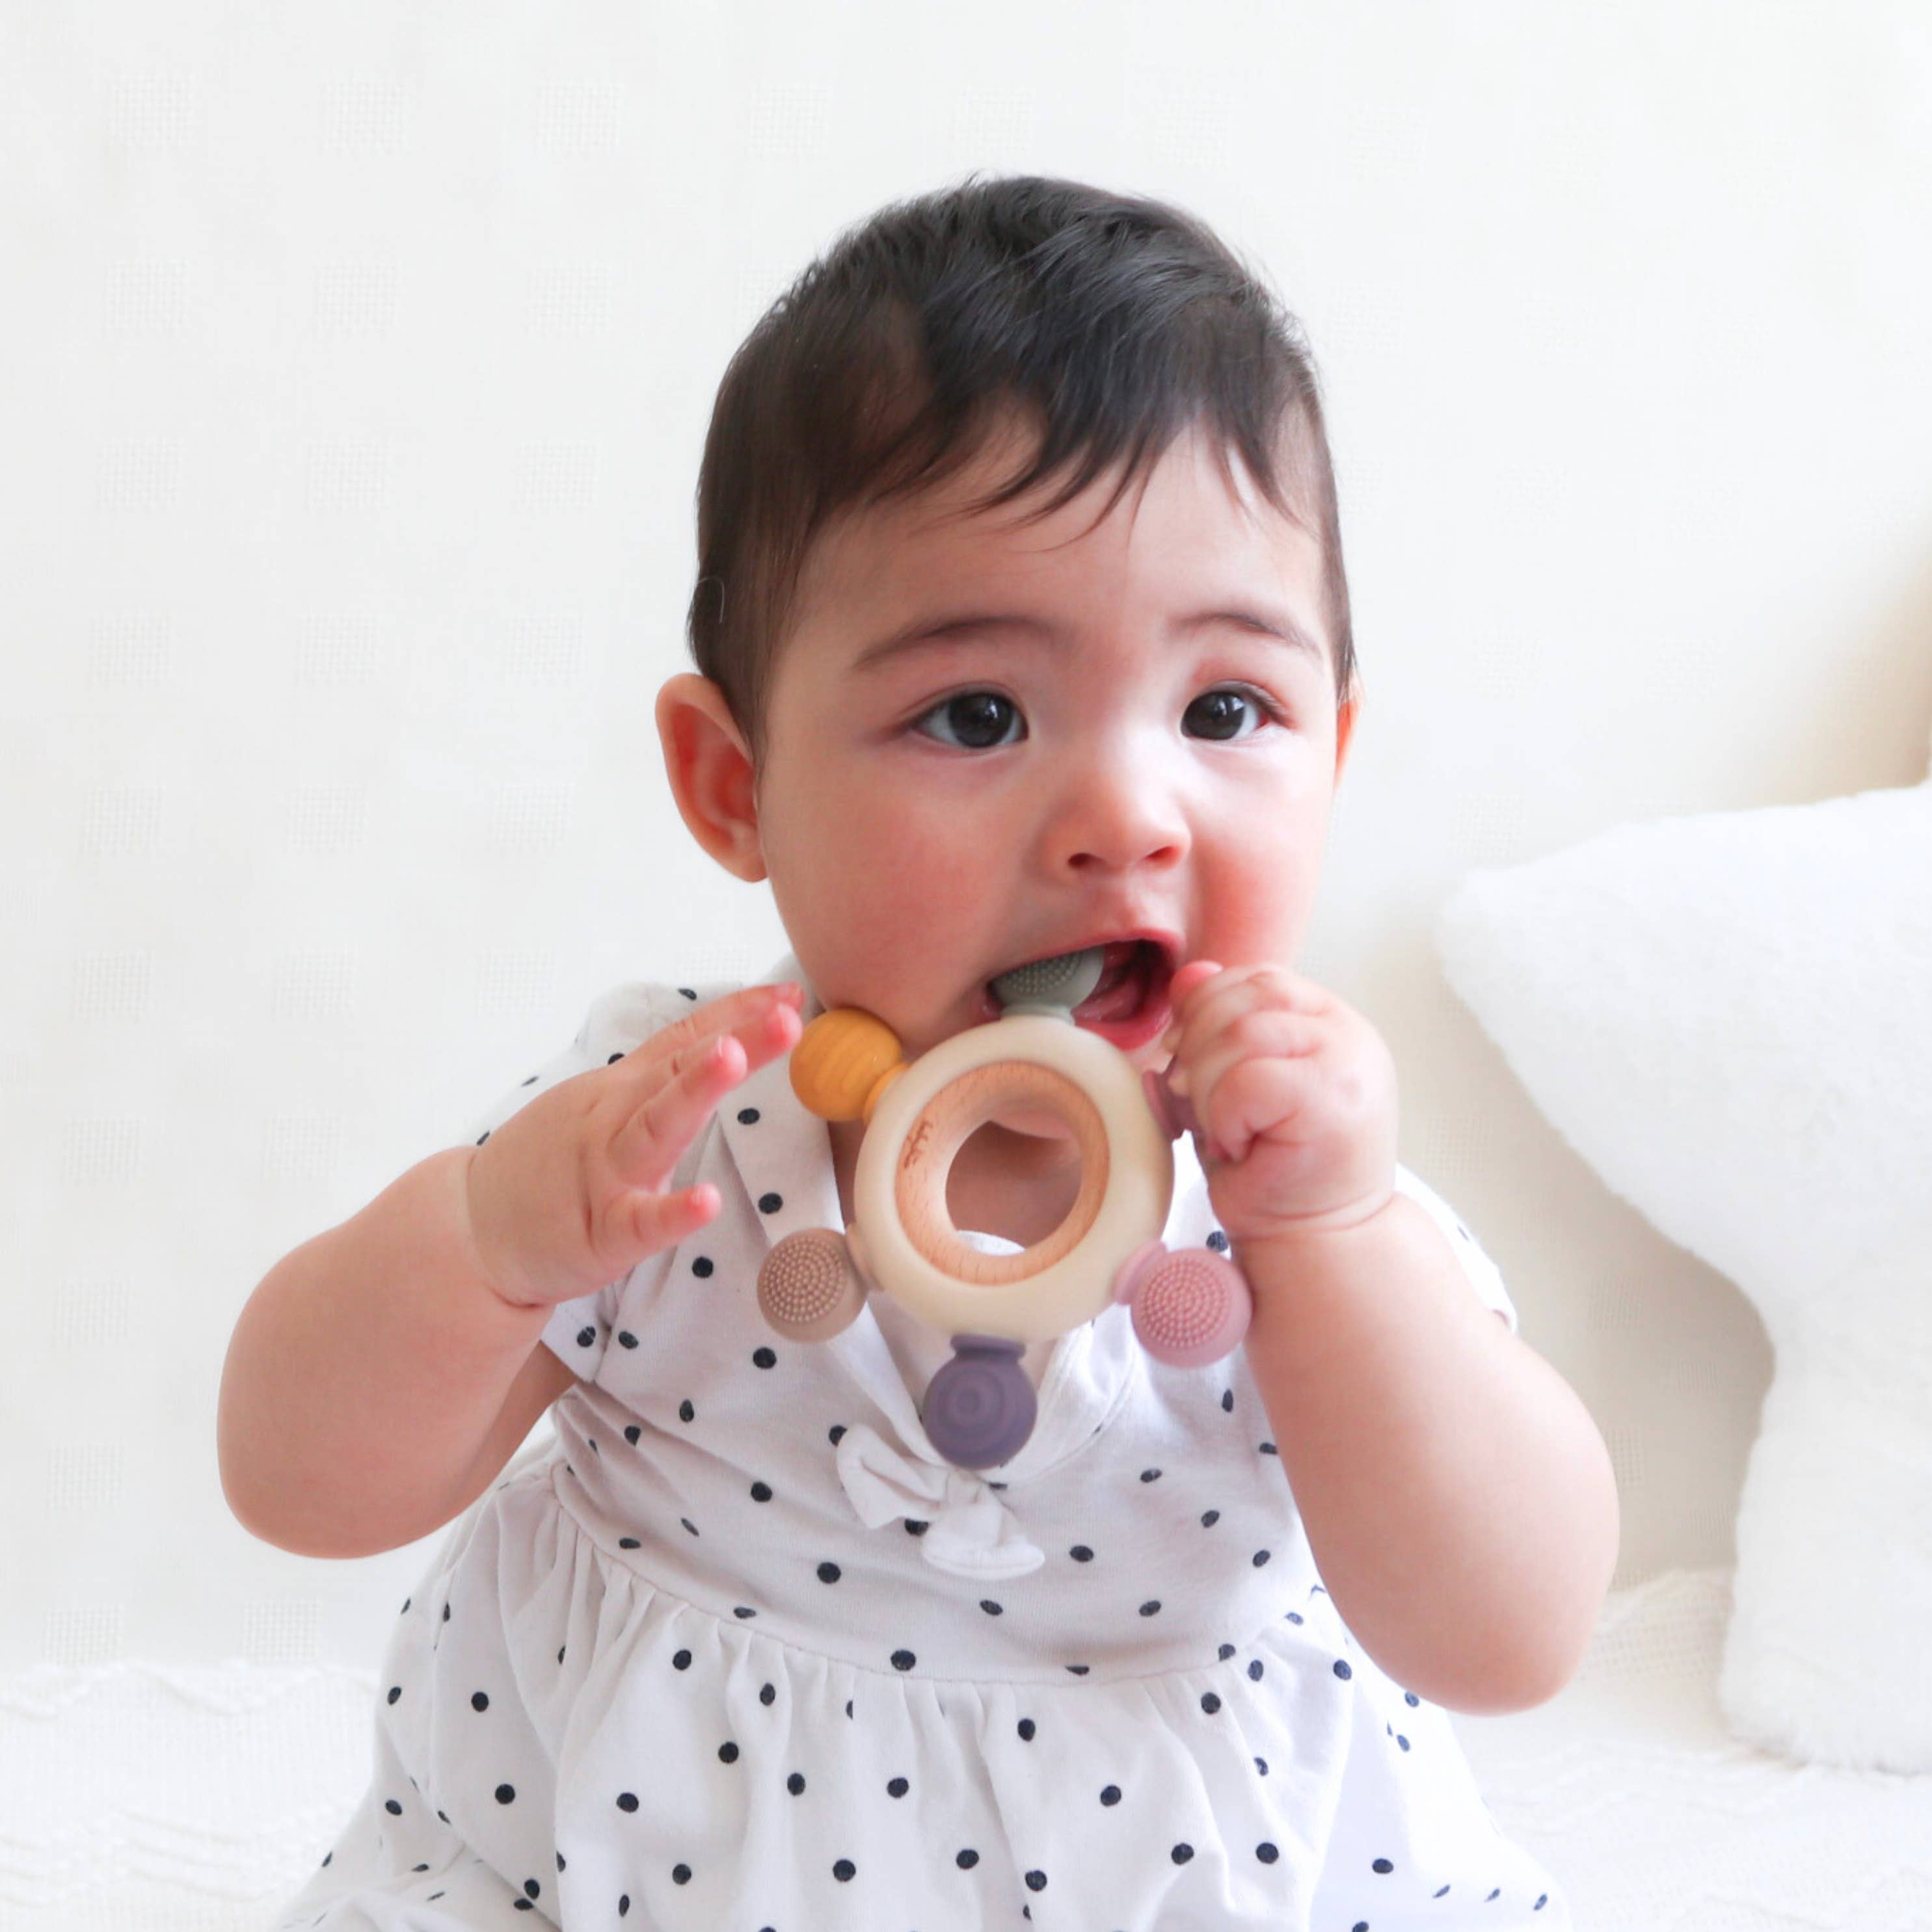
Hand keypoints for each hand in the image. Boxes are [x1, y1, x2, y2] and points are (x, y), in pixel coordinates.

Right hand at [462, 982, 804, 1308]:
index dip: (738, 1015)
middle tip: (787, 1017)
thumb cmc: (554, 1166)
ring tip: (733, 1058)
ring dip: (695, 1092)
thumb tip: (728, 1043)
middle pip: (678, 1071)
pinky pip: (639, 1223)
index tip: (791, 993)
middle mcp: (613, 1119)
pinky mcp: (598, 1235)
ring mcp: (604, 1175)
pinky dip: (671, 1212)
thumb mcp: (605, 1106)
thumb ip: (662, 1078)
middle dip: (736, 1040)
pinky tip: (705, 1201)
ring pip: (655, 1128)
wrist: (473, 1229)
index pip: (684, 1041)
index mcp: (622, 1090)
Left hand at [1160, 959, 1397, 1244]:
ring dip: (1209, 1088)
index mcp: (1328, 1022)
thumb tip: (1187, 974)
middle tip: (1195, 1102)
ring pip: (1242, 1035)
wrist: (1317, 1242)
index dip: (1206, 1006)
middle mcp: (1348, 1034)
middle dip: (1199, 1046)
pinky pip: (1248, 1080)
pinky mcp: (1332, 1100)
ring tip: (1224, 1131)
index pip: (1257, 978)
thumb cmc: (1274, 1173)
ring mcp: (1347, 1064)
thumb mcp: (1232, 1087)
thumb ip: (1215, 1029)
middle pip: (1247, 997)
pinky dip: (1225, 1115)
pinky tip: (1239, 1147)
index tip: (1182, 1055)